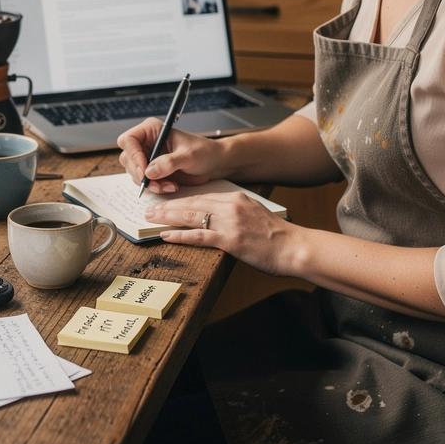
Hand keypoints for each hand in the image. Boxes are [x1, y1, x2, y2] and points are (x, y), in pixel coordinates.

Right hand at [116, 118, 227, 193]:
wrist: (214, 163)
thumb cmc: (204, 151)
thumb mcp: (188, 156)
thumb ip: (169, 162)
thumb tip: (149, 171)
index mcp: (152, 130)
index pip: (129, 140)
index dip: (134, 156)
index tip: (144, 171)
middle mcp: (147, 142)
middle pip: (128, 159)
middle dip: (140, 174)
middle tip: (155, 184)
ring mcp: (148, 157)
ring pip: (134, 173)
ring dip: (149, 183)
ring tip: (169, 185)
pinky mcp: (153, 171)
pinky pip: (144, 182)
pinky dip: (155, 187)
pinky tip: (170, 186)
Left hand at [144, 191, 300, 276]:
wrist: (294, 247)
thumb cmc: (277, 235)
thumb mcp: (255, 214)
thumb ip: (236, 212)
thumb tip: (216, 216)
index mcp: (237, 198)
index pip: (202, 196)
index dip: (181, 199)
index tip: (167, 201)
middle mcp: (231, 206)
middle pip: (193, 203)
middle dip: (169, 205)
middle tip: (150, 208)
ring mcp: (229, 222)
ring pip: (191, 216)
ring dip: (168, 217)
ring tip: (151, 218)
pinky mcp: (230, 240)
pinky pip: (198, 235)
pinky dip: (179, 235)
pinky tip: (166, 235)